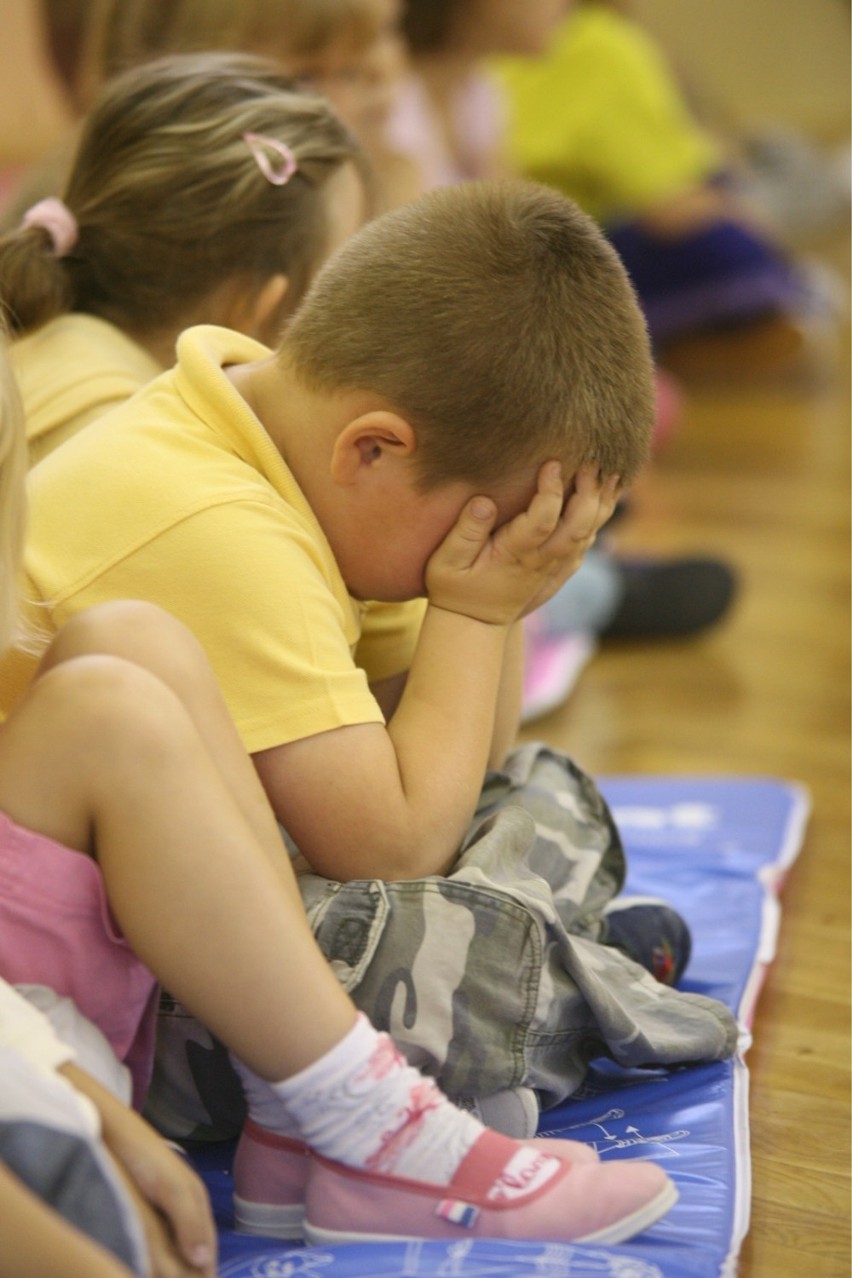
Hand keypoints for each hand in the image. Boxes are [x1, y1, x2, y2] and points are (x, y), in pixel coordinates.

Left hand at [61, 1065, 215, 1277]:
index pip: (207, 1250)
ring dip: (172, 1269)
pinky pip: (156, 1244)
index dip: (205, 1275)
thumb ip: (189, 1222)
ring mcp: (162, 1211)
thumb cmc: (143, 1156)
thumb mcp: (172, 1187)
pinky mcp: (143, 1211)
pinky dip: (155, 1260)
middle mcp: (181, 1210)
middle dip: (191, 1275)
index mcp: (195, 1204)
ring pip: (173, 1251)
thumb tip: (203, 1263)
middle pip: (193, 1253)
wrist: (110, 1131)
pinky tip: (146, 1269)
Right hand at [425, 462, 618, 625]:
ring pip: (587, 536)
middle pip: (576, 527)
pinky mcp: (558, 570)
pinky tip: (604, 498)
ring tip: (611, 473)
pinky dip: (599, 520)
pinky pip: (585, 544)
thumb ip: (465, 533)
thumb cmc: (455, 588)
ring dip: (602, 505)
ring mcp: (553, 568)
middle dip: (588, 493)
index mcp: (514, 556)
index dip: (551, 491)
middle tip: (591, 462)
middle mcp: (540, 562)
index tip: (552, 463)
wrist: (474, 624)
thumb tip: (484, 502)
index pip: (541, 521)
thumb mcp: (446, 562)